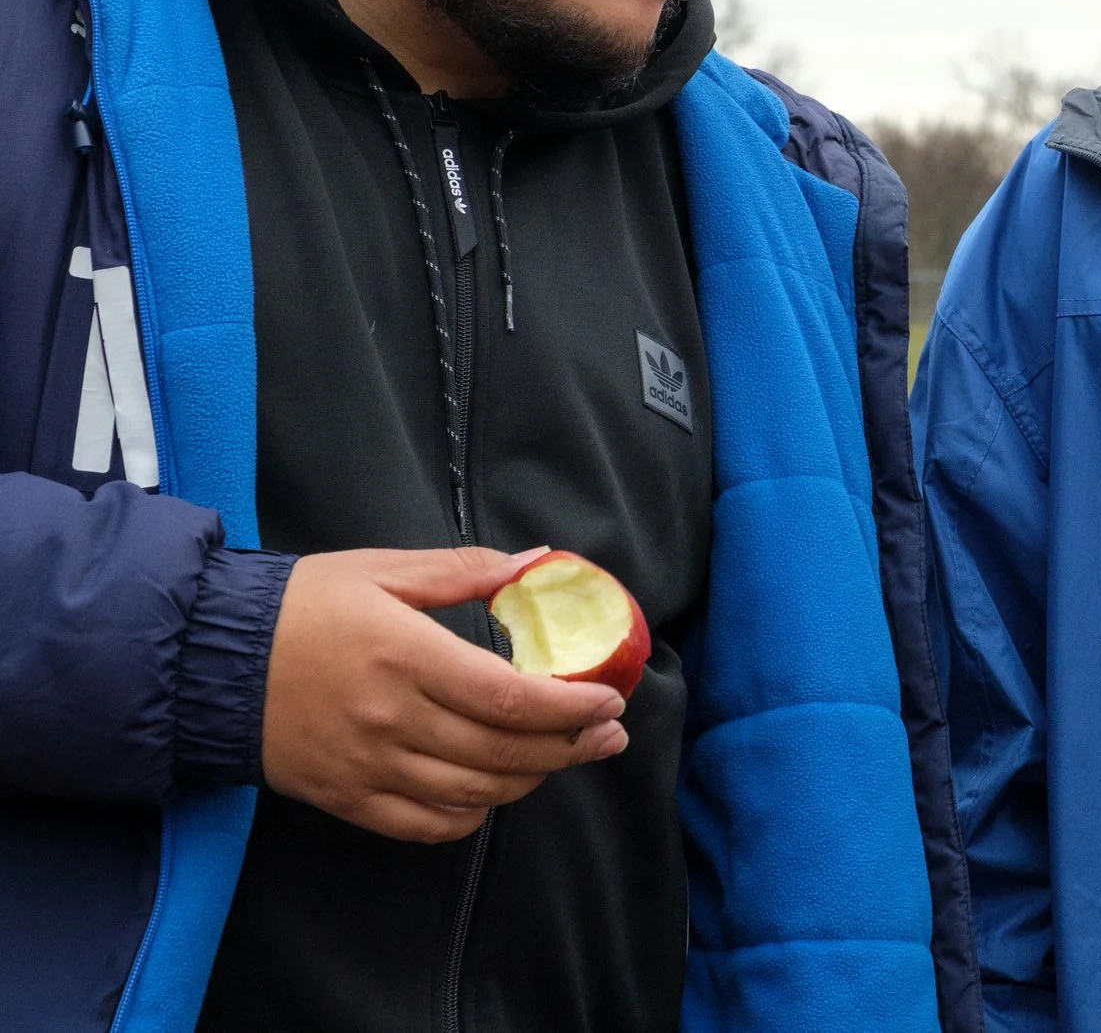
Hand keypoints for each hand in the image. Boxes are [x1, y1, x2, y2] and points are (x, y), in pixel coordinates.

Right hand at [261, 546, 629, 842]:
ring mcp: (367, 766)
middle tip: (610, 733)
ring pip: (474, 792)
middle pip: (503, 752)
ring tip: (567, 756)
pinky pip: (426, 824)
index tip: (608, 700)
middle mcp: (390, 719)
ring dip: (532, 779)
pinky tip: (496, 789)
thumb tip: (536, 561)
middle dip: (570, 747)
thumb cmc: (300, 606)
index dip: (570, 707)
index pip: (509, 698)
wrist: (205, 659)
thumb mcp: (381, 569)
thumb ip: (463, 569)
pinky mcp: (346, 798)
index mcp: (405, 656)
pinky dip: (473, 813)